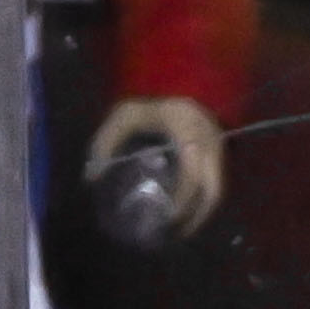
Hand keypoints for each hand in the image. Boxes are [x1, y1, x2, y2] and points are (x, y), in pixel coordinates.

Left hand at [83, 91, 226, 244]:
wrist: (175, 76)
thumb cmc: (147, 98)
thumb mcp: (123, 116)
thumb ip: (106, 143)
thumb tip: (91, 178)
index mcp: (188, 134)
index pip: (191, 177)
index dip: (182, 202)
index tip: (168, 219)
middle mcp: (209, 143)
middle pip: (212, 190)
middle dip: (197, 216)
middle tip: (177, 232)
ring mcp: (218, 147)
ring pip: (217, 189)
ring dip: (202, 211)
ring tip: (183, 228)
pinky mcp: (218, 151)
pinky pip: (216, 181)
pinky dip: (204, 199)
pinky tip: (188, 210)